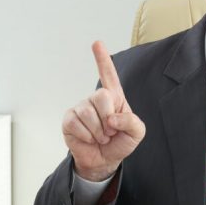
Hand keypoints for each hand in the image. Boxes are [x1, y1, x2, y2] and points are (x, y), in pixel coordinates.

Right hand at [62, 41, 145, 181]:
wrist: (104, 161)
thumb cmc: (120, 143)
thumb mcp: (136, 133)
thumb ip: (132, 122)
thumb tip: (112, 117)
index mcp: (114, 98)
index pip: (108, 75)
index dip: (102, 59)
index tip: (97, 43)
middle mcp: (96, 99)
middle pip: (102, 96)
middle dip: (109, 118)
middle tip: (110, 131)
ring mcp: (81, 108)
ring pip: (89, 113)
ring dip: (99, 131)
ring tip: (101, 137)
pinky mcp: (69, 120)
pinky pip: (77, 124)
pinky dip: (87, 136)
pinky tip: (89, 139)